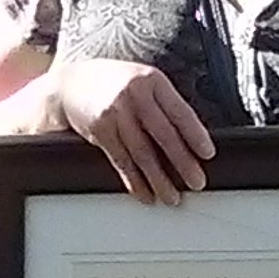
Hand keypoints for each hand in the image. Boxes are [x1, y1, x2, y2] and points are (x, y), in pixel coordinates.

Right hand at [53, 55, 214, 202]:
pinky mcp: (100, 130)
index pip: (180, 112)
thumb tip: (191, 138)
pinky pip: (122, 161)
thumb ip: (164, 102)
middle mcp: (134, 95)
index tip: (208, 154)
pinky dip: (134, 181)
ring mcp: (115, 113)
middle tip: (196, 182)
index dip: (195, 135)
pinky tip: (145, 193)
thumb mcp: (143, 81)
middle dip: (182, 162)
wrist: (71, 84)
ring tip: (172, 197)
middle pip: (163, 134)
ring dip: (159, 179)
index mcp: (152, 80)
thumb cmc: (114, 83)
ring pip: (142, 152)